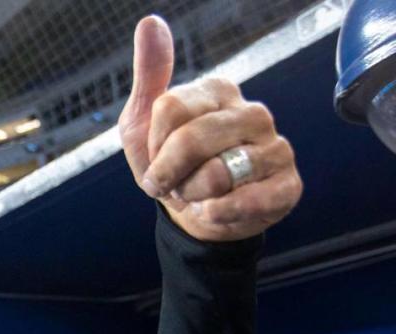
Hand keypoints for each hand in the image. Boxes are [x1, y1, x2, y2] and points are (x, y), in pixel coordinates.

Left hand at [118, 16, 301, 241]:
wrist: (195, 215)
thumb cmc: (170, 165)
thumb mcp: (143, 122)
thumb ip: (150, 75)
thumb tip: (150, 22)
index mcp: (219, 91)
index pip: (168, 109)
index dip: (153, 146)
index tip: (157, 158)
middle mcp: (253, 112)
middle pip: (189, 141)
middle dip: (168, 174)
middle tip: (174, 183)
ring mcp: (275, 148)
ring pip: (214, 175)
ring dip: (192, 195)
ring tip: (198, 193)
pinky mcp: (287, 185)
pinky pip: (240, 203)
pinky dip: (214, 214)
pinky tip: (215, 210)